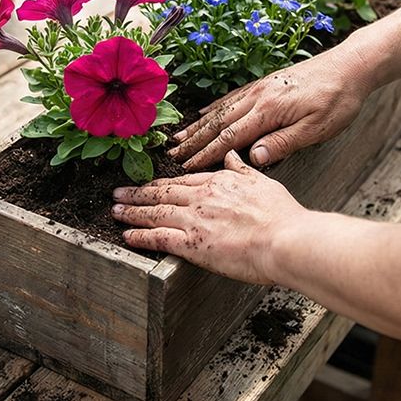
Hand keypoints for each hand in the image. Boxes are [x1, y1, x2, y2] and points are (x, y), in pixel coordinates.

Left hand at [114, 151, 297, 283]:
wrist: (285, 239)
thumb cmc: (281, 215)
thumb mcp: (263, 183)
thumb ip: (243, 170)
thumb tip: (232, 156)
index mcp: (220, 182)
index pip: (183, 180)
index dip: (163, 182)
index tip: (151, 183)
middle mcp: (202, 197)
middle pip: (162, 193)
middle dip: (138, 193)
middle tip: (119, 193)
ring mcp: (194, 220)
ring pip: (154, 212)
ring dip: (132, 211)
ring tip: (115, 211)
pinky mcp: (192, 244)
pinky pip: (158, 238)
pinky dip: (140, 236)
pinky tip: (128, 236)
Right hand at [169, 47, 372, 170]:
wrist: (351, 66)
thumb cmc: (338, 100)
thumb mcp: (316, 129)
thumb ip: (283, 143)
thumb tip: (251, 159)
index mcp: (269, 110)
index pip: (230, 137)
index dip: (206, 154)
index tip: (186, 167)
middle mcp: (259, 96)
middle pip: (219, 122)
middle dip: (194, 141)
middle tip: (171, 156)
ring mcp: (261, 87)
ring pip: (222, 108)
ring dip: (198, 125)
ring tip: (179, 137)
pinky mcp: (267, 83)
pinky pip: (234, 96)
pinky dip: (215, 106)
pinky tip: (204, 112)